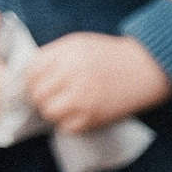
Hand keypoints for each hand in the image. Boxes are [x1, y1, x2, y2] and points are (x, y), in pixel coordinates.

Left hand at [21, 32, 171, 136]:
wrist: (141, 68)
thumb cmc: (107, 54)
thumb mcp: (76, 44)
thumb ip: (54, 56)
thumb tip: (31, 72)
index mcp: (65, 54)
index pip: (31, 71)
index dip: (30, 78)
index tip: (35, 82)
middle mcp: (71, 76)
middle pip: (37, 93)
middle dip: (38, 96)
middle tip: (47, 96)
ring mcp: (82, 99)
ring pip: (49, 112)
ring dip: (51, 111)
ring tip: (60, 106)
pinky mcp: (94, 118)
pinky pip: (67, 128)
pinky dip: (66, 124)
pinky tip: (74, 115)